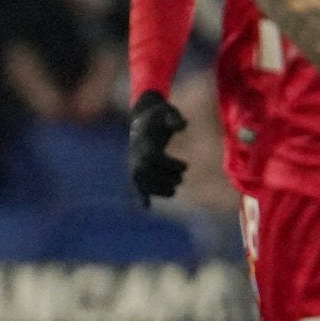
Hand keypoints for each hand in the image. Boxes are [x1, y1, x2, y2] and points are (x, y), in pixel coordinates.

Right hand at [128, 90, 187, 204]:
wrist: (142, 118)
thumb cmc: (159, 116)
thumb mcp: (167, 112)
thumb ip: (174, 119)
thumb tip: (183, 125)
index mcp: (144, 141)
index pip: (153, 158)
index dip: (169, 165)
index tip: (185, 166)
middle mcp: (136, 154)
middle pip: (146, 172)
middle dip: (164, 179)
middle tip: (181, 179)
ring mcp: (134, 162)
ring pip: (140, 182)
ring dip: (157, 190)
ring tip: (174, 190)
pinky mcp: (135, 169)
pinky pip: (134, 185)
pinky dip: (139, 196)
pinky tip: (146, 207)